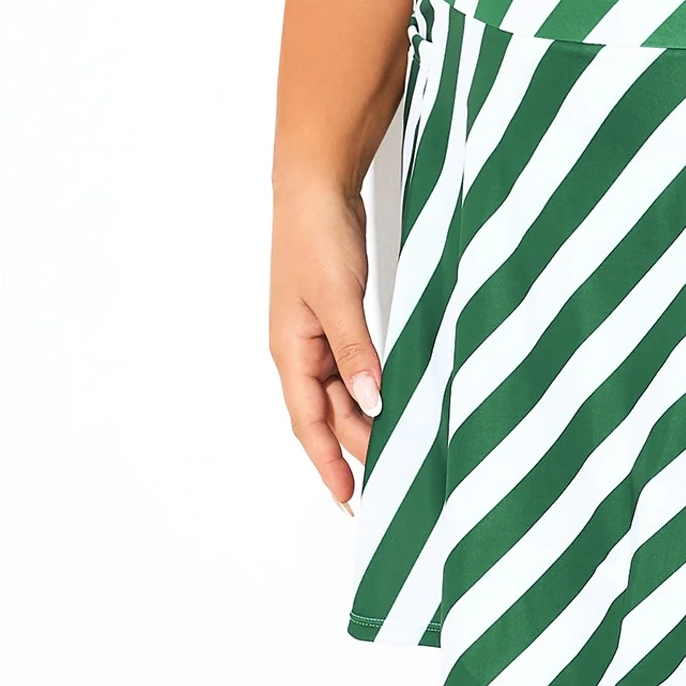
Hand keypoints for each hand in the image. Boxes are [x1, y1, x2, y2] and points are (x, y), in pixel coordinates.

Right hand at [269, 178, 383, 511]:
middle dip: (353, 448)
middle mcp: (300, 350)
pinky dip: (368, 387)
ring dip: (362, 420)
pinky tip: (388, 400)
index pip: (309, 422)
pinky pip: (351, 366)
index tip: (349, 498)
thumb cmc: (317, 237)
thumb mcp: (338, 296)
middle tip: (390, 479)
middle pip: (327, 413)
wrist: (316, 187)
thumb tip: (370, 402)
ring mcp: (317, 334)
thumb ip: (355, 350)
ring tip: (394, 451)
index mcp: (291, 351)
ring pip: (340, 392)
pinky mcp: (336, 317)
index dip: (328, 462)